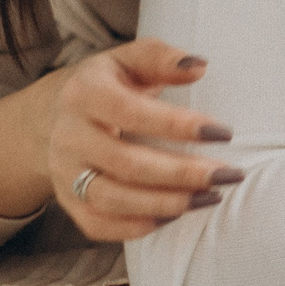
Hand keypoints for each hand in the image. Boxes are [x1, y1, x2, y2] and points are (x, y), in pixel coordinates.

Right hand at [30, 41, 243, 242]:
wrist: (56, 115)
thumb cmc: (109, 84)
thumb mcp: (129, 59)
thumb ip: (161, 58)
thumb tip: (200, 66)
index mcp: (84, 93)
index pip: (130, 112)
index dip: (176, 125)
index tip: (222, 133)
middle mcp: (68, 135)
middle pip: (125, 163)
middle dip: (181, 173)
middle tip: (228, 175)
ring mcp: (64, 172)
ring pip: (112, 199)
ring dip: (166, 203)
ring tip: (210, 198)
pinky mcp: (67, 202)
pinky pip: (97, 224)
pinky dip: (136, 227)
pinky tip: (174, 216)